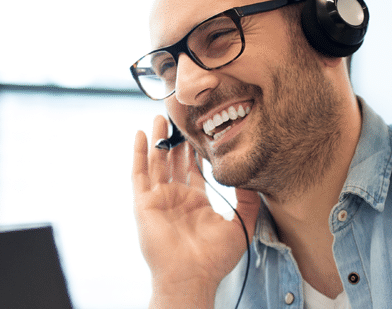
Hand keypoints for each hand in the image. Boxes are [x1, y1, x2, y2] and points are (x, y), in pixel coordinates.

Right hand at [132, 115, 259, 308]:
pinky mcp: (143, 203)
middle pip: (174, 161)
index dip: (198, 150)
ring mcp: (158, 199)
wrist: (191, 275)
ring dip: (158, 139)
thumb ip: (247, 201)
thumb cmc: (214, 258)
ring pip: (156, 162)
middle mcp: (176, 199)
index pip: (195, 170)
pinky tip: (141, 134)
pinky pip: (138, 174)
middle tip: (182, 116)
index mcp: (196, 203)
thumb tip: (252, 177)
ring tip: (161, 116)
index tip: (202, 129)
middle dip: (177, 139)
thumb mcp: (240, 225)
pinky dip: (139, 153)